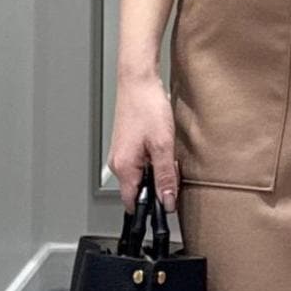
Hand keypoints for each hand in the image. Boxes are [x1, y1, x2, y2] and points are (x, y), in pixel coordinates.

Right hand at [109, 70, 179, 212]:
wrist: (138, 81)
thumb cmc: (146, 107)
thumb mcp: (163, 146)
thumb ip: (165, 177)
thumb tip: (166, 201)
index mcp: (123, 167)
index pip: (132, 203)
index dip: (151, 208)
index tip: (166, 206)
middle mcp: (118, 163)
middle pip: (138, 190)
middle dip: (159, 186)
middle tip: (171, 170)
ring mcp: (121, 154)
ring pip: (141, 176)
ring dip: (157, 172)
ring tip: (166, 153)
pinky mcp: (126, 146)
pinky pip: (141, 164)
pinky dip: (154, 161)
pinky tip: (161, 147)